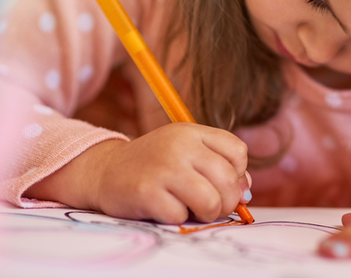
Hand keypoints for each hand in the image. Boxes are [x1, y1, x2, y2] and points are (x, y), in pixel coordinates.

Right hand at [93, 123, 251, 222]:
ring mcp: (163, 168)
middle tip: (212, 205)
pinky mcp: (147, 192)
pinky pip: (181, 216)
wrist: (105, 170)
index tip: (221, 182)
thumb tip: (245, 192)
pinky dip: (177, 218)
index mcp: (192, 131)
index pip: (238, 152)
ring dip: (207, 213)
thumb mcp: (186, 153)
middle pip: (228, 180)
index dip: (237, 174)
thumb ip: (218, 165)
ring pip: (211, 201)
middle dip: (226, 201)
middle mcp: (180, 145)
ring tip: (193, 210)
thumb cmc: (155, 165)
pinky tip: (165, 208)